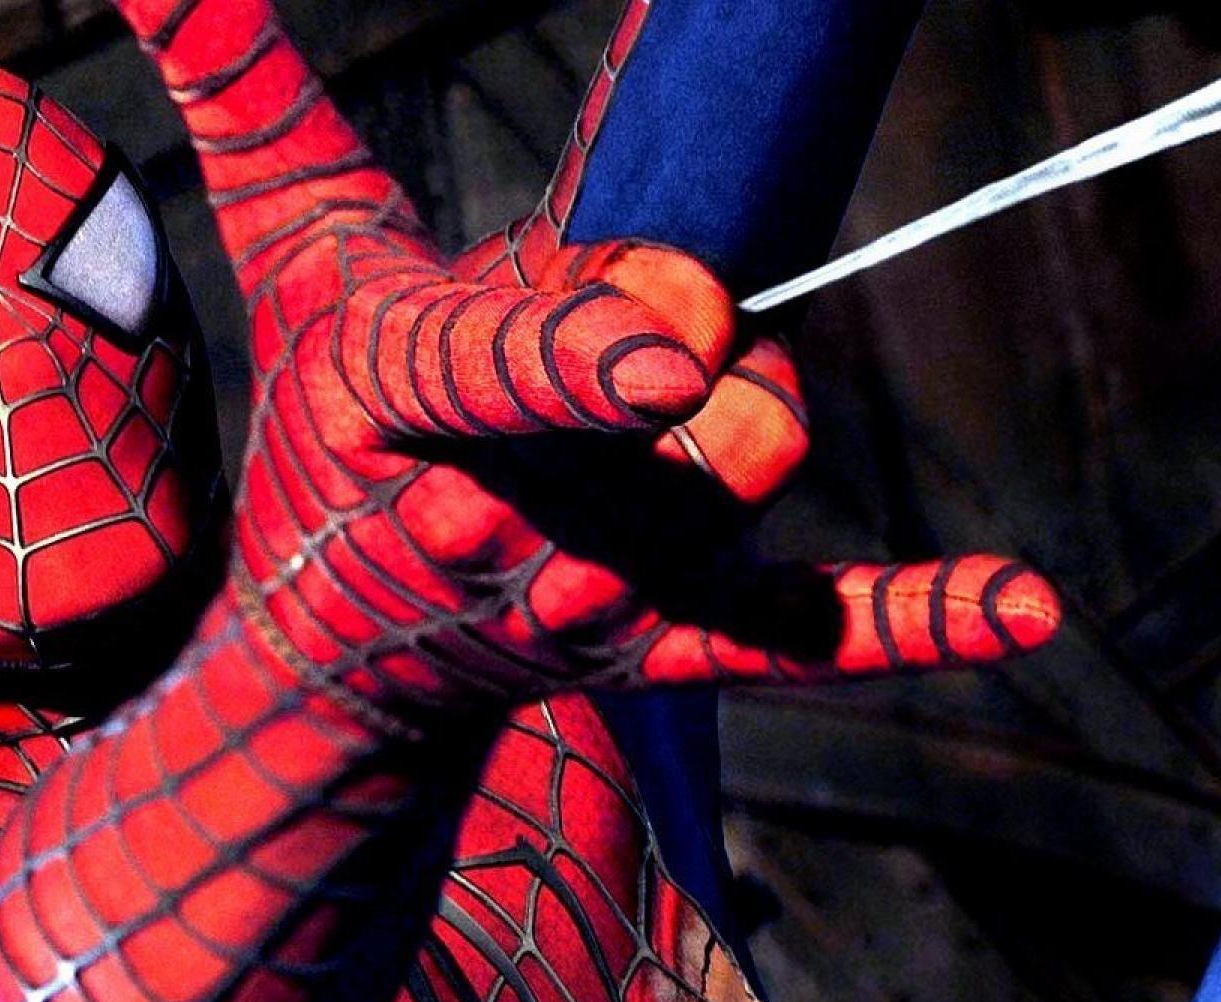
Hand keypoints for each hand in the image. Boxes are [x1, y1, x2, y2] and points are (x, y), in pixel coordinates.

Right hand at [120, 0, 1060, 733]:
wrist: (336, 639)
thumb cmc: (322, 418)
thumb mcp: (292, 243)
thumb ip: (246, 91)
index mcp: (386, 402)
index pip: (477, 368)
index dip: (568, 353)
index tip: (672, 347)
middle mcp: (489, 509)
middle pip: (640, 418)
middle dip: (657, 385)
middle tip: (669, 362)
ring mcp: (580, 586)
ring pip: (727, 491)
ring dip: (738, 448)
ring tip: (687, 415)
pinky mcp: (662, 640)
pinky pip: (794, 630)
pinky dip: (906, 616)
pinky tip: (1025, 598)